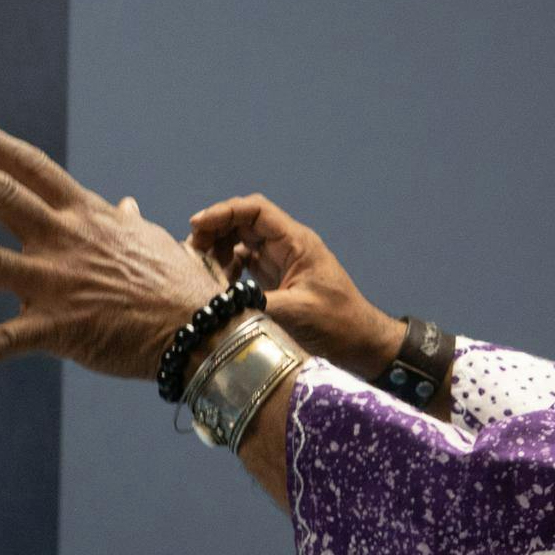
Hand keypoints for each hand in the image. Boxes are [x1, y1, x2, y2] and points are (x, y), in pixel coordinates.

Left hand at [0, 114, 222, 376]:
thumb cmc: (181, 286)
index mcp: (86, 216)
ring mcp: (57, 284)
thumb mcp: (152, 242)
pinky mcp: (59, 330)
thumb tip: (122, 205)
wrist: (203, 332)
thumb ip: (126, 223)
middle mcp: (65, 241)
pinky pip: (2, 342)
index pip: (32, 169)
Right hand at [188, 194, 403, 379]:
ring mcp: (281, 262)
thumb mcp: (297, 313)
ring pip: (241, 241)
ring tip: (202, 269)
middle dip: (215, 230)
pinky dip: (227, 269)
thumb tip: (218, 304)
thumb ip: (256, 304)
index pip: (255, 211)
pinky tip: (218, 286)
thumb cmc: (339, 325)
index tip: (197, 225)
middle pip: (243, 222)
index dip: (224, 213)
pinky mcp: (277, 280)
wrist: (362, 343)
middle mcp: (287, 247)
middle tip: (192, 251)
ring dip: (218, 250)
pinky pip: (245, 263)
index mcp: (296, 243)